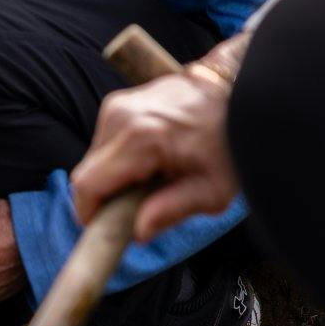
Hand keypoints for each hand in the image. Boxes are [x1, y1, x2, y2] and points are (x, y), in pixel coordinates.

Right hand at [70, 35, 247, 242]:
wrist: (237, 92)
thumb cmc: (229, 144)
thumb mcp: (212, 190)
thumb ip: (171, 211)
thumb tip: (138, 233)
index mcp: (140, 138)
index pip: (87, 185)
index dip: (90, 212)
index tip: (107, 225)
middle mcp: (120, 116)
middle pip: (88, 173)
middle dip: (107, 195)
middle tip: (141, 202)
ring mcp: (117, 105)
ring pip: (94, 159)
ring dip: (113, 176)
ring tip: (151, 177)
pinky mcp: (118, 102)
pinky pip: (104, 142)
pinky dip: (120, 158)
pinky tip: (150, 158)